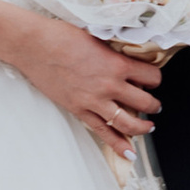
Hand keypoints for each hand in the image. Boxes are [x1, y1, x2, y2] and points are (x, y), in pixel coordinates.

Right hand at [6, 19, 164, 146]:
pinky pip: (103, 132)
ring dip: (143, 127)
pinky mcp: (79, 110)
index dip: (155, 78)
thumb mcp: (97, 37)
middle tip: (155, 105)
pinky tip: (129, 153)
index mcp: (117, 64)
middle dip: (154, 105)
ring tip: (148, 127)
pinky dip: (118, 144)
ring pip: (129, 123)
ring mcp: (94, 101)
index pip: (151, 76)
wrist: (34, 46)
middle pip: (145, 102)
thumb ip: (114, 52)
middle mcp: (110, 85)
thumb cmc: (62, 36)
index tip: (153, 79)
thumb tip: (126, 57)